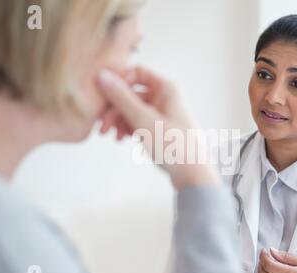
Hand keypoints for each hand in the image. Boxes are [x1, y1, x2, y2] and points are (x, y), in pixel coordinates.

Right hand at [97, 67, 219, 189]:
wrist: (193, 175)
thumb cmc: (174, 146)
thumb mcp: (143, 120)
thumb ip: (122, 97)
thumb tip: (103, 75)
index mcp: (166, 89)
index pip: (136, 73)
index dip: (119, 83)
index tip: (104, 98)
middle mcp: (165, 98)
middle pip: (132, 93)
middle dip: (115, 109)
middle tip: (103, 127)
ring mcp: (163, 114)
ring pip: (133, 110)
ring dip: (120, 121)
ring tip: (113, 137)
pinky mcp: (161, 129)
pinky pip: (139, 122)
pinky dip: (129, 129)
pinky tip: (122, 140)